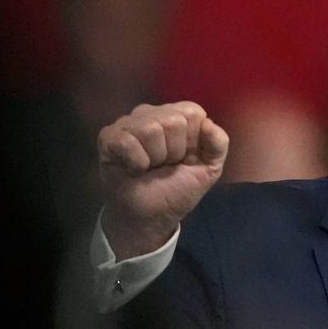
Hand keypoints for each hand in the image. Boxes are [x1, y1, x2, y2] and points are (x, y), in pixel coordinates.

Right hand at [98, 102, 229, 258]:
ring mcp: (128, 123)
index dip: (192, 141)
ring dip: (154, 158)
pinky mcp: (108, 137)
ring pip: (150, 130)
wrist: (151, 216)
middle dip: (174, 152)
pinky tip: (134, 169)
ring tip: (150, 167)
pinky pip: (127, 141)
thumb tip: (208, 123)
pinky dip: (136, 163)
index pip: (192, 112)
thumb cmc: (178, 189)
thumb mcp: (209, 169)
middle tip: (165, 165)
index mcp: (178, 116)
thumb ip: (218, 144)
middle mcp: (152, 114)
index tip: (184, 158)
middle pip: (172, 121)